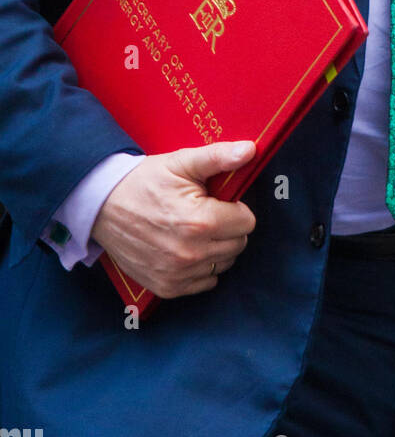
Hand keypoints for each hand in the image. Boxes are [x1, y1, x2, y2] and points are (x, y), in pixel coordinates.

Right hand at [91, 140, 256, 298]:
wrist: (102, 205)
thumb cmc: (144, 181)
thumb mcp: (182, 162)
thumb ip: (219, 157)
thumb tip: (251, 149)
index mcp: (200, 221)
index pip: (247, 222)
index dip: (235, 208)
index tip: (217, 201)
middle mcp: (191, 253)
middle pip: (238, 244)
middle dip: (229, 227)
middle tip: (207, 213)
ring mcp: (178, 274)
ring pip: (224, 264)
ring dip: (217, 248)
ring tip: (195, 229)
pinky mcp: (167, 287)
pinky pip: (205, 282)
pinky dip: (202, 267)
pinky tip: (186, 248)